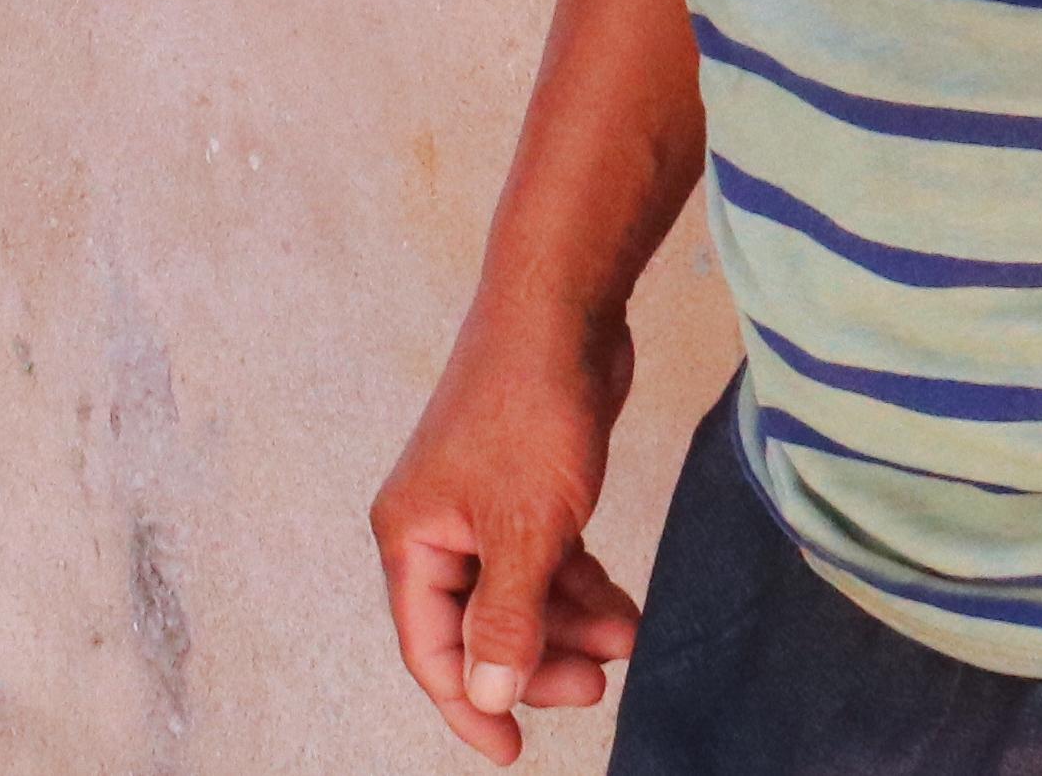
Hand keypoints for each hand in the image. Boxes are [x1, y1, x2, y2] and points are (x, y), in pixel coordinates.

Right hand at [375, 303, 646, 762]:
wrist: (563, 310)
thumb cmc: (529, 408)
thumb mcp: (526, 529)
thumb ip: (505, 617)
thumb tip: (487, 693)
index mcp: (412, 537)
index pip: (430, 649)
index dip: (470, 704)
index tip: (515, 750)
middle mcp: (437, 526)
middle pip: (478, 628)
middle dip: (536, 660)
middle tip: (598, 683)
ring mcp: (480, 505)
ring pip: (519, 596)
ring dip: (570, 626)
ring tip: (629, 637)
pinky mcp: (522, 488)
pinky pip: (544, 562)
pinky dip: (580, 589)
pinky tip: (623, 606)